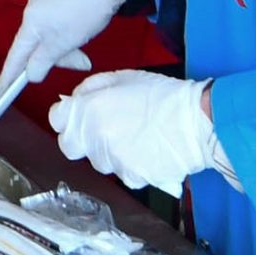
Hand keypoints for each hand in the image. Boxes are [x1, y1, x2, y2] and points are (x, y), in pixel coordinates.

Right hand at [0, 0, 128, 86]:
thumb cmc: (87, 11)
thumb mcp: (66, 43)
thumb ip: (44, 61)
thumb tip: (30, 74)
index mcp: (31, 23)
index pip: (15, 57)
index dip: (7, 78)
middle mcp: (31, 9)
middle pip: (33, 45)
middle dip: (52, 58)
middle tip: (80, 62)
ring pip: (45, 32)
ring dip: (62, 44)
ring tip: (83, 41)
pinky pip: (52, 17)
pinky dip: (64, 29)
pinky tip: (79, 25)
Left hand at [49, 70, 219, 196]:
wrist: (198, 121)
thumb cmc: (165, 97)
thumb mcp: (123, 77)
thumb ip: (91, 88)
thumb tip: (75, 99)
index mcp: (90, 108)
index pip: (57, 119)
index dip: (67, 117)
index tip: (78, 117)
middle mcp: (95, 136)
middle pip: (70, 146)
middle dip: (81, 139)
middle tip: (106, 129)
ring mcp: (112, 159)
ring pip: (98, 161)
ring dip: (110, 153)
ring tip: (136, 138)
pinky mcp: (130, 176)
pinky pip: (122, 174)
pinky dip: (132, 167)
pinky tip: (148, 152)